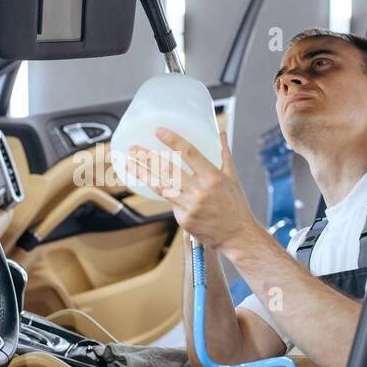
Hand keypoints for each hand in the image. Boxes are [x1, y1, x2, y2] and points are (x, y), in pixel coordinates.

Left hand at [124, 129, 258, 251]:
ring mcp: (190, 206)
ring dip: (143, 173)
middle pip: (168, 169)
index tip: (158, 131)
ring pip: (161, 186)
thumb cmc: (235, 204)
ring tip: (129, 163)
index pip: (189, 153)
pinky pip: (169, 202)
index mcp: (213, 176)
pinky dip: (160, 191)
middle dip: (148, 157)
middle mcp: (200, 190)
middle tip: (133, 148)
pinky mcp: (184, 219)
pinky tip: (148, 182)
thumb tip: (219, 133)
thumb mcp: (232, 177)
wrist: (237, 235)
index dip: (172, 140)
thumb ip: (224, 153)